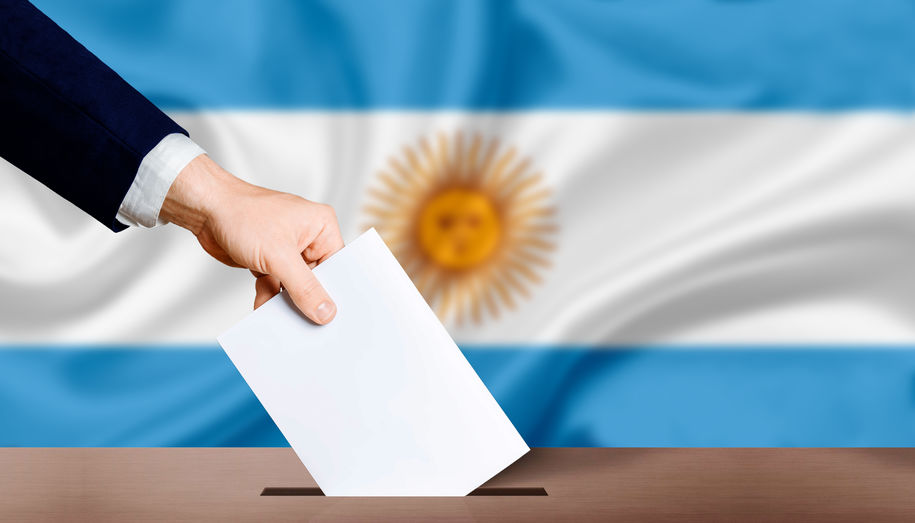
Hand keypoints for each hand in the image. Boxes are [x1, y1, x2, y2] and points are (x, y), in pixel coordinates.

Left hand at [160, 154, 342, 323]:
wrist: (205, 210)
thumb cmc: (243, 214)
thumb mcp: (279, 256)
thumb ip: (304, 287)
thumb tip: (326, 311)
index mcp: (321, 226)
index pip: (338, 266)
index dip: (335, 291)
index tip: (332, 316)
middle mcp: (308, 237)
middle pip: (317, 279)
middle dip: (307, 299)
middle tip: (307, 323)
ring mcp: (287, 250)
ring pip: (295, 286)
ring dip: (285, 301)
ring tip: (280, 318)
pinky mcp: (270, 260)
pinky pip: (277, 286)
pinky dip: (269, 297)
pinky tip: (263, 307)